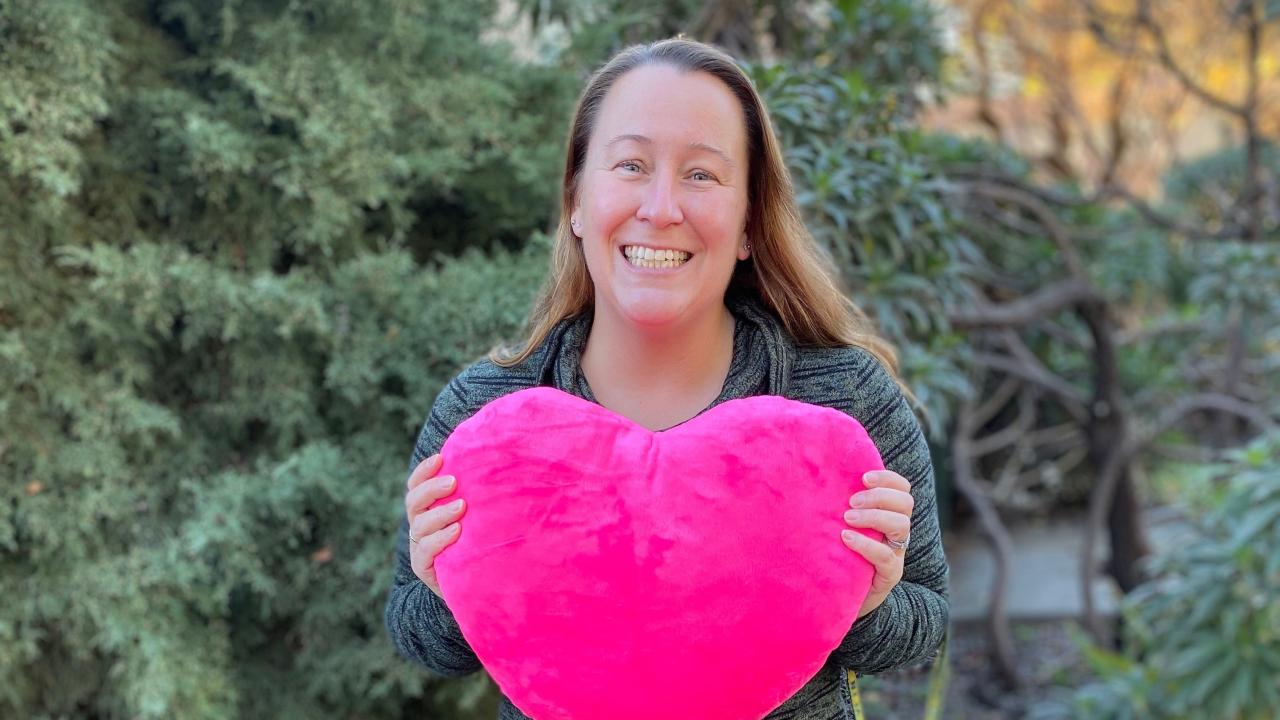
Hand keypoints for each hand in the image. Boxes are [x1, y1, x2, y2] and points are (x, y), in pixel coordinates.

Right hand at [404, 453, 466, 597]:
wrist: (475, 583)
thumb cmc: (478, 541)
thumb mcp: (476, 516)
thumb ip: (477, 494)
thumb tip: (498, 462)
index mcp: (427, 508)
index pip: (416, 485)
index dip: (424, 471)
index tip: (441, 458)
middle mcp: (420, 525)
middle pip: (414, 501)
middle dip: (431, 489)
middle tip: (453, 482)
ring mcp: (419, 546)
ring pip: (419, 525)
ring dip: (440, 513)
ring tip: (462, 506)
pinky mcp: (424, 567)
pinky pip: (425, 550)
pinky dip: (439, 539)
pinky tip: (456, 531)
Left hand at [841, 469, 912, 618]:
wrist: (841, 595)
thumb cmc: (837, 552)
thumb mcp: (840, 523)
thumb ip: (839, 503)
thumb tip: (818, 472)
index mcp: (888, 513)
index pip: (901, 488)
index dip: (887, 479)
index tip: (863, 477)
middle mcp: (897, 531)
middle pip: (905, 502)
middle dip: (879, 496)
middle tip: (851, 501)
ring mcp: (896, 553)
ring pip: (901, 526)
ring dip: (873, 517)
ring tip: (847, 519)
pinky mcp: (890, 574)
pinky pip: (886, 556)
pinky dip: (866, 544)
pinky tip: (846, 538)